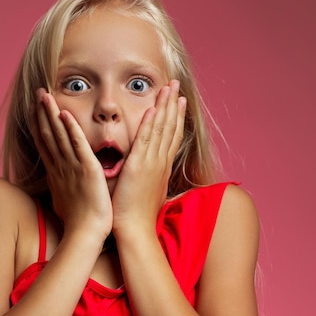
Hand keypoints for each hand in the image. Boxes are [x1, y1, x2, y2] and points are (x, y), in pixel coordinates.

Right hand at [31, 89, 112, 239]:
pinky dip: (71, 130)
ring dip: (51, 114)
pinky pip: (77, 146)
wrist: (85, 234)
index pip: (45, 144)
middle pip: (47, 134)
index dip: (38, 125)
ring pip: (58, 135)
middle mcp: (60, 167)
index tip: (34, 109)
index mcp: (56, 174)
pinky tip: (64, 114)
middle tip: (38, 92)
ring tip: (45, 94)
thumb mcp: (63, 202)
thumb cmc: (78, 223)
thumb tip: (56, 188)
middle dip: (41, 112)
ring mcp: (72, 168)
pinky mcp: (87, 170)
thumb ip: (60, 189)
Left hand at [112, 80, 185, 235]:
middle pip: (170, 128)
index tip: (179, 102)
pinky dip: (151, 124)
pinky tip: (153, 109)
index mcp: (162, 168)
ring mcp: (152, 164)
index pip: (171, 137)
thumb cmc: (138, 216)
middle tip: (176, 85)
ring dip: (165, 107)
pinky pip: (146, 141)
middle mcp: (161, 163)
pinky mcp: (139, 167)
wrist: (135, 231)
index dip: (176, 118)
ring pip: (161, 130)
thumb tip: (151, 175)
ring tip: (169, 88)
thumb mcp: (148, 193)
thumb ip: (150, 179)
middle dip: (174, 105)